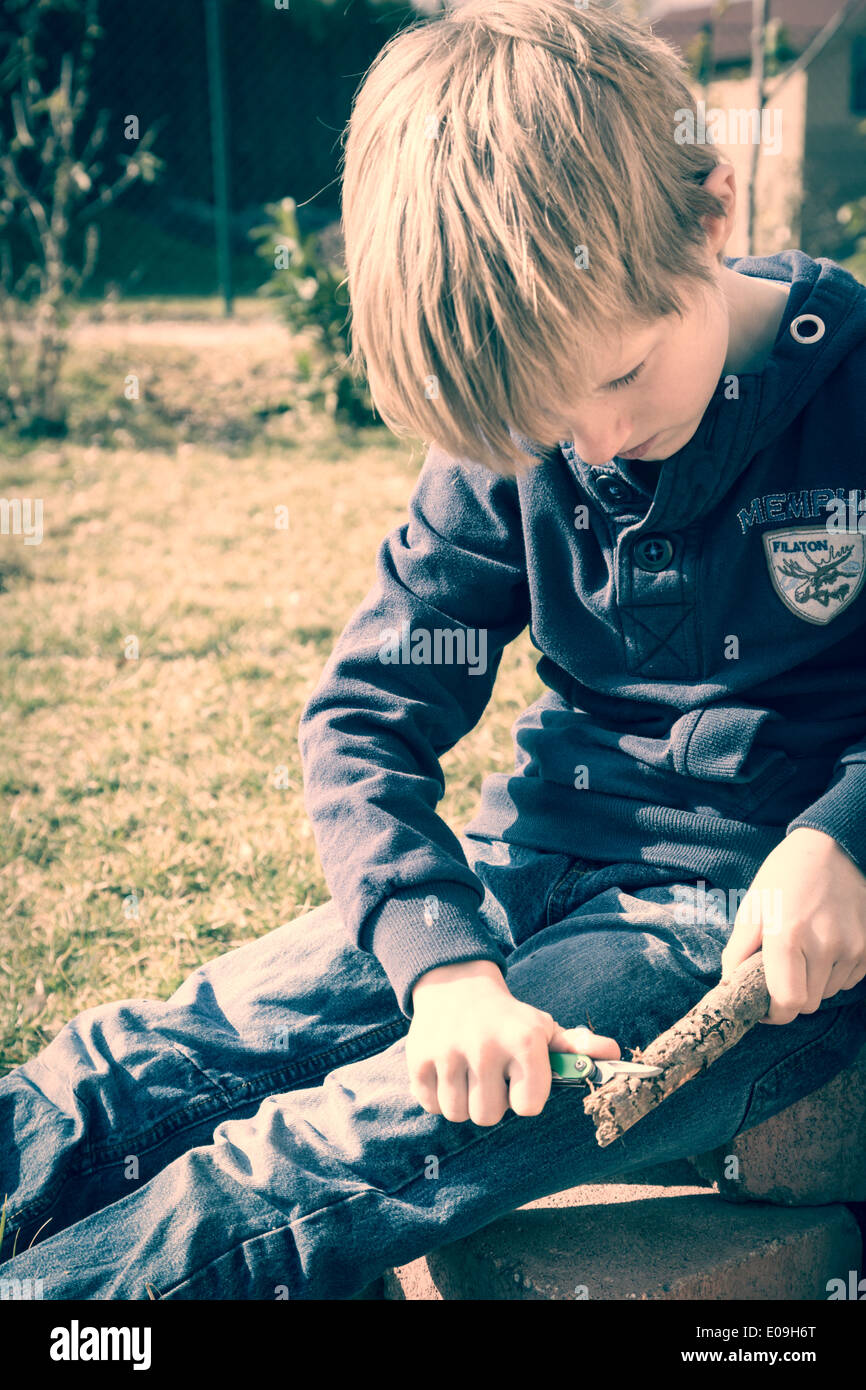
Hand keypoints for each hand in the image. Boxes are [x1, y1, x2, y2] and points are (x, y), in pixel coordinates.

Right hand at [406, 958, 619, 1125]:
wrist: (455, 986)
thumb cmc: (508, 1019)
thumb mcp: (543, 1029)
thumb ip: (578, 1049)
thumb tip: (615, 1054)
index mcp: (523, 1039)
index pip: (528, 1107)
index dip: (524, 1098)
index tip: (519, 1080)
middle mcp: (485, 1044)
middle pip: (489, 1115)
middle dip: (491, 1102)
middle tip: (490, 1077)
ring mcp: (448, 1052)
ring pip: (458, 1114)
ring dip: (464, 1101)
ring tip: (469, 1075)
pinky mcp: (418, 1059)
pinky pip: (430, 1105)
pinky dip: (437, 1095)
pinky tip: (447, 1071)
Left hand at [720, 828, 865, 1024]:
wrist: (832, 848)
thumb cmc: (785, 875)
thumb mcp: (753, 906)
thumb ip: (738, 949)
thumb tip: (728, 984)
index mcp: (787, 935)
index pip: (787, 1002)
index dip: (773, 1014)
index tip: (763, 1008)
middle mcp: (824, 945)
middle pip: (808, 1003)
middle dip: (790, 997)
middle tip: (779, 975)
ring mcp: (852, 947)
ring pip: (828, 992)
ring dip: (813, 983)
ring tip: (803, 952)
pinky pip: (848, 979)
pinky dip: (834, 973)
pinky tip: (824, 947)